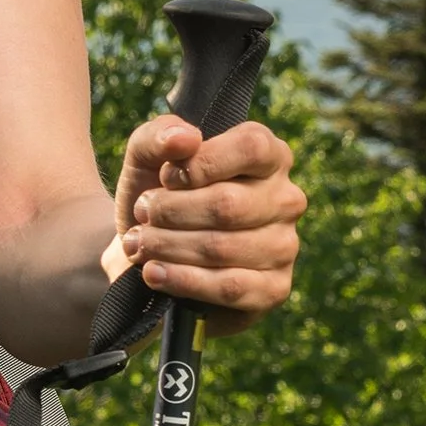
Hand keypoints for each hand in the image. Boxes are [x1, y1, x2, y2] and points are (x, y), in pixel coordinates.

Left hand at [111, 114, 303, 336]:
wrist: (145, 254)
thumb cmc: (158, 198)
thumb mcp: (146, 159)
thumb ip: (158, 136)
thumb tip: (185, 138)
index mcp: (269, 155)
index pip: (250, 148)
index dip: (201, 163)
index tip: (165, 176)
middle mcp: (286, 198)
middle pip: (228, 204)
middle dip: (171, 211)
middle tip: (142, 214)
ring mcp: (284, 246)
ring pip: (222, 247)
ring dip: (168, 246)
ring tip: (140, 244)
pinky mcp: (273, 289)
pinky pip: (229, 287)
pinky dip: (182, 280)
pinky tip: (154, 273)